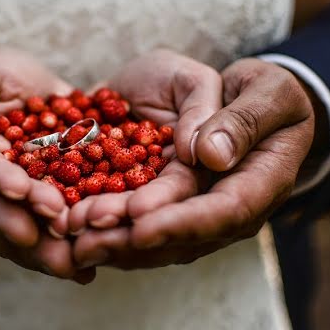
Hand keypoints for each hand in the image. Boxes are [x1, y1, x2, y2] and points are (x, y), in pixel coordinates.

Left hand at [73, 58, 315, 269]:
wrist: (241, 96)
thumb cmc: (260, 90)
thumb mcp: (262, 88)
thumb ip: (241, 118)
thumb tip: (209, 155)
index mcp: (261, 183)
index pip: (223, 211)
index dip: (180, 221)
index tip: (140, 222)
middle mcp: (228, 210)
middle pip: (180, 237)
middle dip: (128, 238)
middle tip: (84, 236)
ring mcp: (196, 214)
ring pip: (152, 240)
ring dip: (107, 240)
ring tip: (67, 233)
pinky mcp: (168, 208)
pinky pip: (135, 226)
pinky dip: (102, 227)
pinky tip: (67, 227)